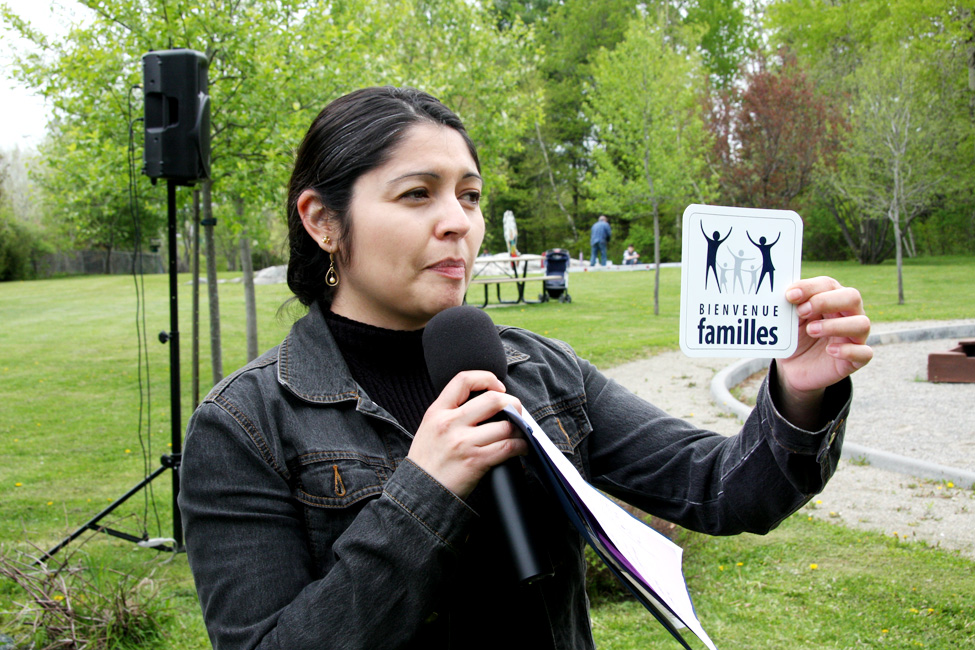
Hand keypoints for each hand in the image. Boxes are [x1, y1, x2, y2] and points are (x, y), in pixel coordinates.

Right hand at [407, 371, 525, 499]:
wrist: (420, 491)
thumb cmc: (427, 461)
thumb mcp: (429, 427)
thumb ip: (451, 413)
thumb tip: (485, 404)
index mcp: (437, 412)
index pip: (463, 380)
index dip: (486, 378)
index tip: (498, 387)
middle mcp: (450, 423)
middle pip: (492, 400)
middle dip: (512, 403)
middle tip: (516, 410)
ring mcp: (463, 442)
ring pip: (505, 425)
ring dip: (519, 428)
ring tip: (520, 432)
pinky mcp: (476, 461)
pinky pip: (508, 447)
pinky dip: (521, 446)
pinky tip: (521, 447)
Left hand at [775, 276, 872, 426]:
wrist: (793, 369)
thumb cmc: (796, 337)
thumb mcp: (791, 321)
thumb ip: (792, 307)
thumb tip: (789, 295)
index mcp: (832, 299)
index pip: (828, 284)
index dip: (810, 288)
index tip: (790, 296)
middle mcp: (849, 314)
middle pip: (852, 297)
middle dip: (826, 301)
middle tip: (802, 311)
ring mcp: (855, 337)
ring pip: (862, 324)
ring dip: (835, 325)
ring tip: (811, 330)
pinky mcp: (856, 359)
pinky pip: (864, 353)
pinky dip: (848, 351)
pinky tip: (830, 351)